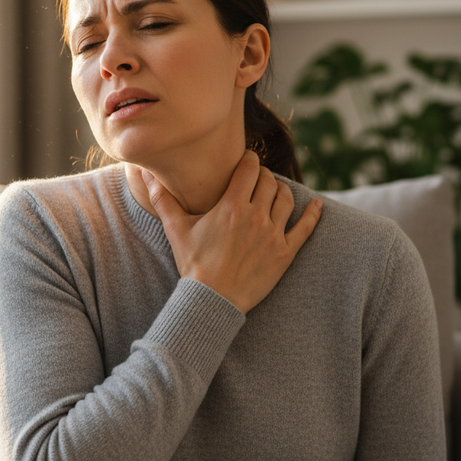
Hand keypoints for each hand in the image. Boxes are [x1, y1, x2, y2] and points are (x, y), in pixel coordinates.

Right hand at [142, 151, 321, 313]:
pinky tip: (316, 206)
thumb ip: (162, 199)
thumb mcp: (176, 229)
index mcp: (232, 205)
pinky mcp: (285, 253)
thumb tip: (145, 175)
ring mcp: (273, 234)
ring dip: (281, 191)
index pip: (249, 168)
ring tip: (274, 193)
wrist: (212, 300)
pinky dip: (313, 214)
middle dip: (263, 176)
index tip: (246, 162)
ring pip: (286, 199)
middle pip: (269, 181)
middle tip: (256, 180)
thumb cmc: (192, 264)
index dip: (249, 161)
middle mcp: (256, 216)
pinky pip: (305, 228)